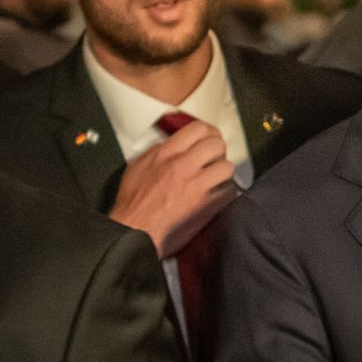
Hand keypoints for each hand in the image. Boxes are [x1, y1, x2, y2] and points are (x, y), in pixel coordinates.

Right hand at [109, 122, 239, 257]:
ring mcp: (198, 186)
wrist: (136, 232)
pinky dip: (225, 192)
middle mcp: (183, 166)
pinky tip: (217, 195)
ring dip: (223, 171)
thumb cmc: (133, 204)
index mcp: (166, 154)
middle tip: (214, 157)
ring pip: (227, 166)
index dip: (208, 132)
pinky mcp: (208, 205)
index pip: (198, 129)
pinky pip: (229, 190)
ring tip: (216, 177)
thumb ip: (157, 152)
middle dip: (218, 149)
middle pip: (216, 144)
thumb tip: (173, 143)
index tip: (209, 137)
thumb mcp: (137, 167)